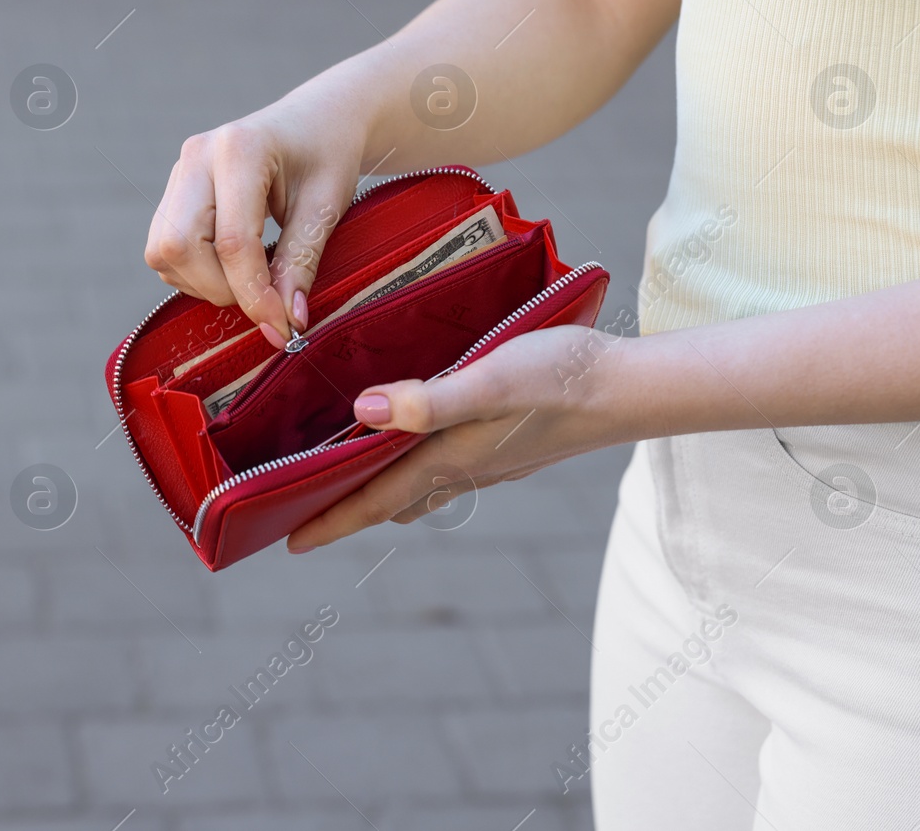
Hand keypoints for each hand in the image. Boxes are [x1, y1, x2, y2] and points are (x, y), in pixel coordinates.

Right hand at [144, 87, 369, 346]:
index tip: (282, 328)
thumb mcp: (326, 207)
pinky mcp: (174, 190)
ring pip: (163, 253)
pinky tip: (233, 264)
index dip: (254, 295)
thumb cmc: (328, 154)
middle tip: (266, 297)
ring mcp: (179, 172)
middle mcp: (197, 156)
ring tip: (251, 275)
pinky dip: (195, 272)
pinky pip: (164, 250)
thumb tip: (286, 321)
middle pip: (179, 247)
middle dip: (220, 288)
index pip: (232, 242)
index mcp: (240, 149)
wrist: (319, 120)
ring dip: (205, 282)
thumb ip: (301, 262)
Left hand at [285, 324, 636, 550]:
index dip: (330, 521)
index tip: (288, 542)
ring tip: (350, 484)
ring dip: (383, 492)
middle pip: (392, 500)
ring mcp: (491, 462)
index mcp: (449, 460)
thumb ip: (428, 401)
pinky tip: (418, 446)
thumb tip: (363, 413)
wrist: (631, 387)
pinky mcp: (511, 446)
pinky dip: (417, 468)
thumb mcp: (490, 381)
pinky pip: (449, 469)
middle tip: (304, 516)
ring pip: (422, 487)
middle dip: (347, 511)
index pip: (375, 500)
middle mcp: (465, 470)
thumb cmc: (560, 379)